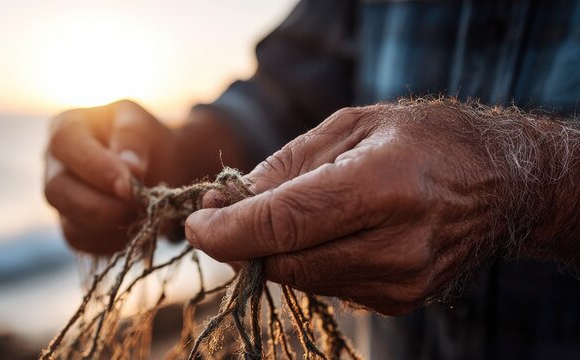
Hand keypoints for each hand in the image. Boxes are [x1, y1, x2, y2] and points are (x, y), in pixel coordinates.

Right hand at [45, 100, 176, 253]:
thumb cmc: (143, 139)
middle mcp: (54, 164)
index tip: (128, 185)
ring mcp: (60, 199)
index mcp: (67, 127)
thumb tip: (131, 168)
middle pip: (57, 190)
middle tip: (138, 205)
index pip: (67, 144)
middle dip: (100, 205)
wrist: (155, 166)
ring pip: (69, 222)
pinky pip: (82, 242)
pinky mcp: (71, 226)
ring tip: (143, 212)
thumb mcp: (142, 124)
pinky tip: (134, 226)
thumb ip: (134, 138)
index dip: (95, 167)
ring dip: (110, 226)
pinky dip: (111, 240)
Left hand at [185, 102, 534, 314]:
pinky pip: (327, 287)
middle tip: (229, 209)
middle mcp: (395, 244)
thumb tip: (225, 203)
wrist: (500, 184)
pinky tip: (329, 232)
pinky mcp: (400, 302)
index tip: (196, 224)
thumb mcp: (350, 127)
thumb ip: (283, 167)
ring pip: (300, 279)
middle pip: (284, 261)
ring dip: (275, 251)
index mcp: (382, 186)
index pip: (283, 225)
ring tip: (289, 212)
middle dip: (242, 241)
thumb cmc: (421, 140)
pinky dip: (310, 261)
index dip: (227, 231)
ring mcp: (400, 282)